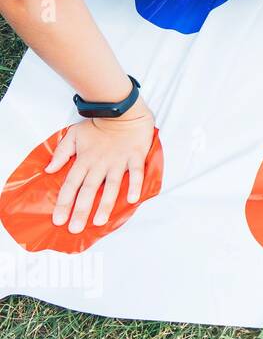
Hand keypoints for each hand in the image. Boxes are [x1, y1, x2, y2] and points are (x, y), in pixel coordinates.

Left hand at [45, 101, 155, 233]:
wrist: (120, 109)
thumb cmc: (98, 123)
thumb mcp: (73, 135)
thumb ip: (61, 153)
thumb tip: (50, 169)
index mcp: (84, 160)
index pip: (71, 185)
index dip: (64, 203)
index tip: (59, 219)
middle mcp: (99, 164)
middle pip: (88, 190)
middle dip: (81, 210)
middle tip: (75, 228)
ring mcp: (118, 161)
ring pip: (110, 186)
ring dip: (105, 204)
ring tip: (99, 221)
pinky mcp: (134, 157)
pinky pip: (135, 174)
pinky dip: (134, 186)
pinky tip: (132, 200)